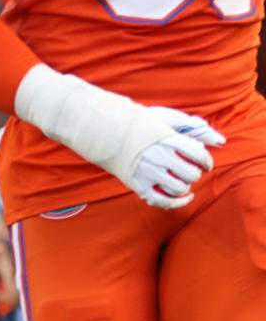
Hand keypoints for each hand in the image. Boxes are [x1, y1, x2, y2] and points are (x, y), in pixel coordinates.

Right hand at [15, 64, 221, 208]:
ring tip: (178, 178)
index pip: (199, 155)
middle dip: (193, 173)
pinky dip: (177, 203)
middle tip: (186, 168)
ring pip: (180, 188)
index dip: (206, 161)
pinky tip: (183, 197)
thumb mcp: (162, 117)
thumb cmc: (136, 122)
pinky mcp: (137, 184)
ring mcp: (147, 172)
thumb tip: (220, 140)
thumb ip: (190, 127)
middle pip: (191, 174)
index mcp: (166, 138)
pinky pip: (164, 201)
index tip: (203, 162)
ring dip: (184, 186)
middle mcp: (158, 156)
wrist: (101, 130)